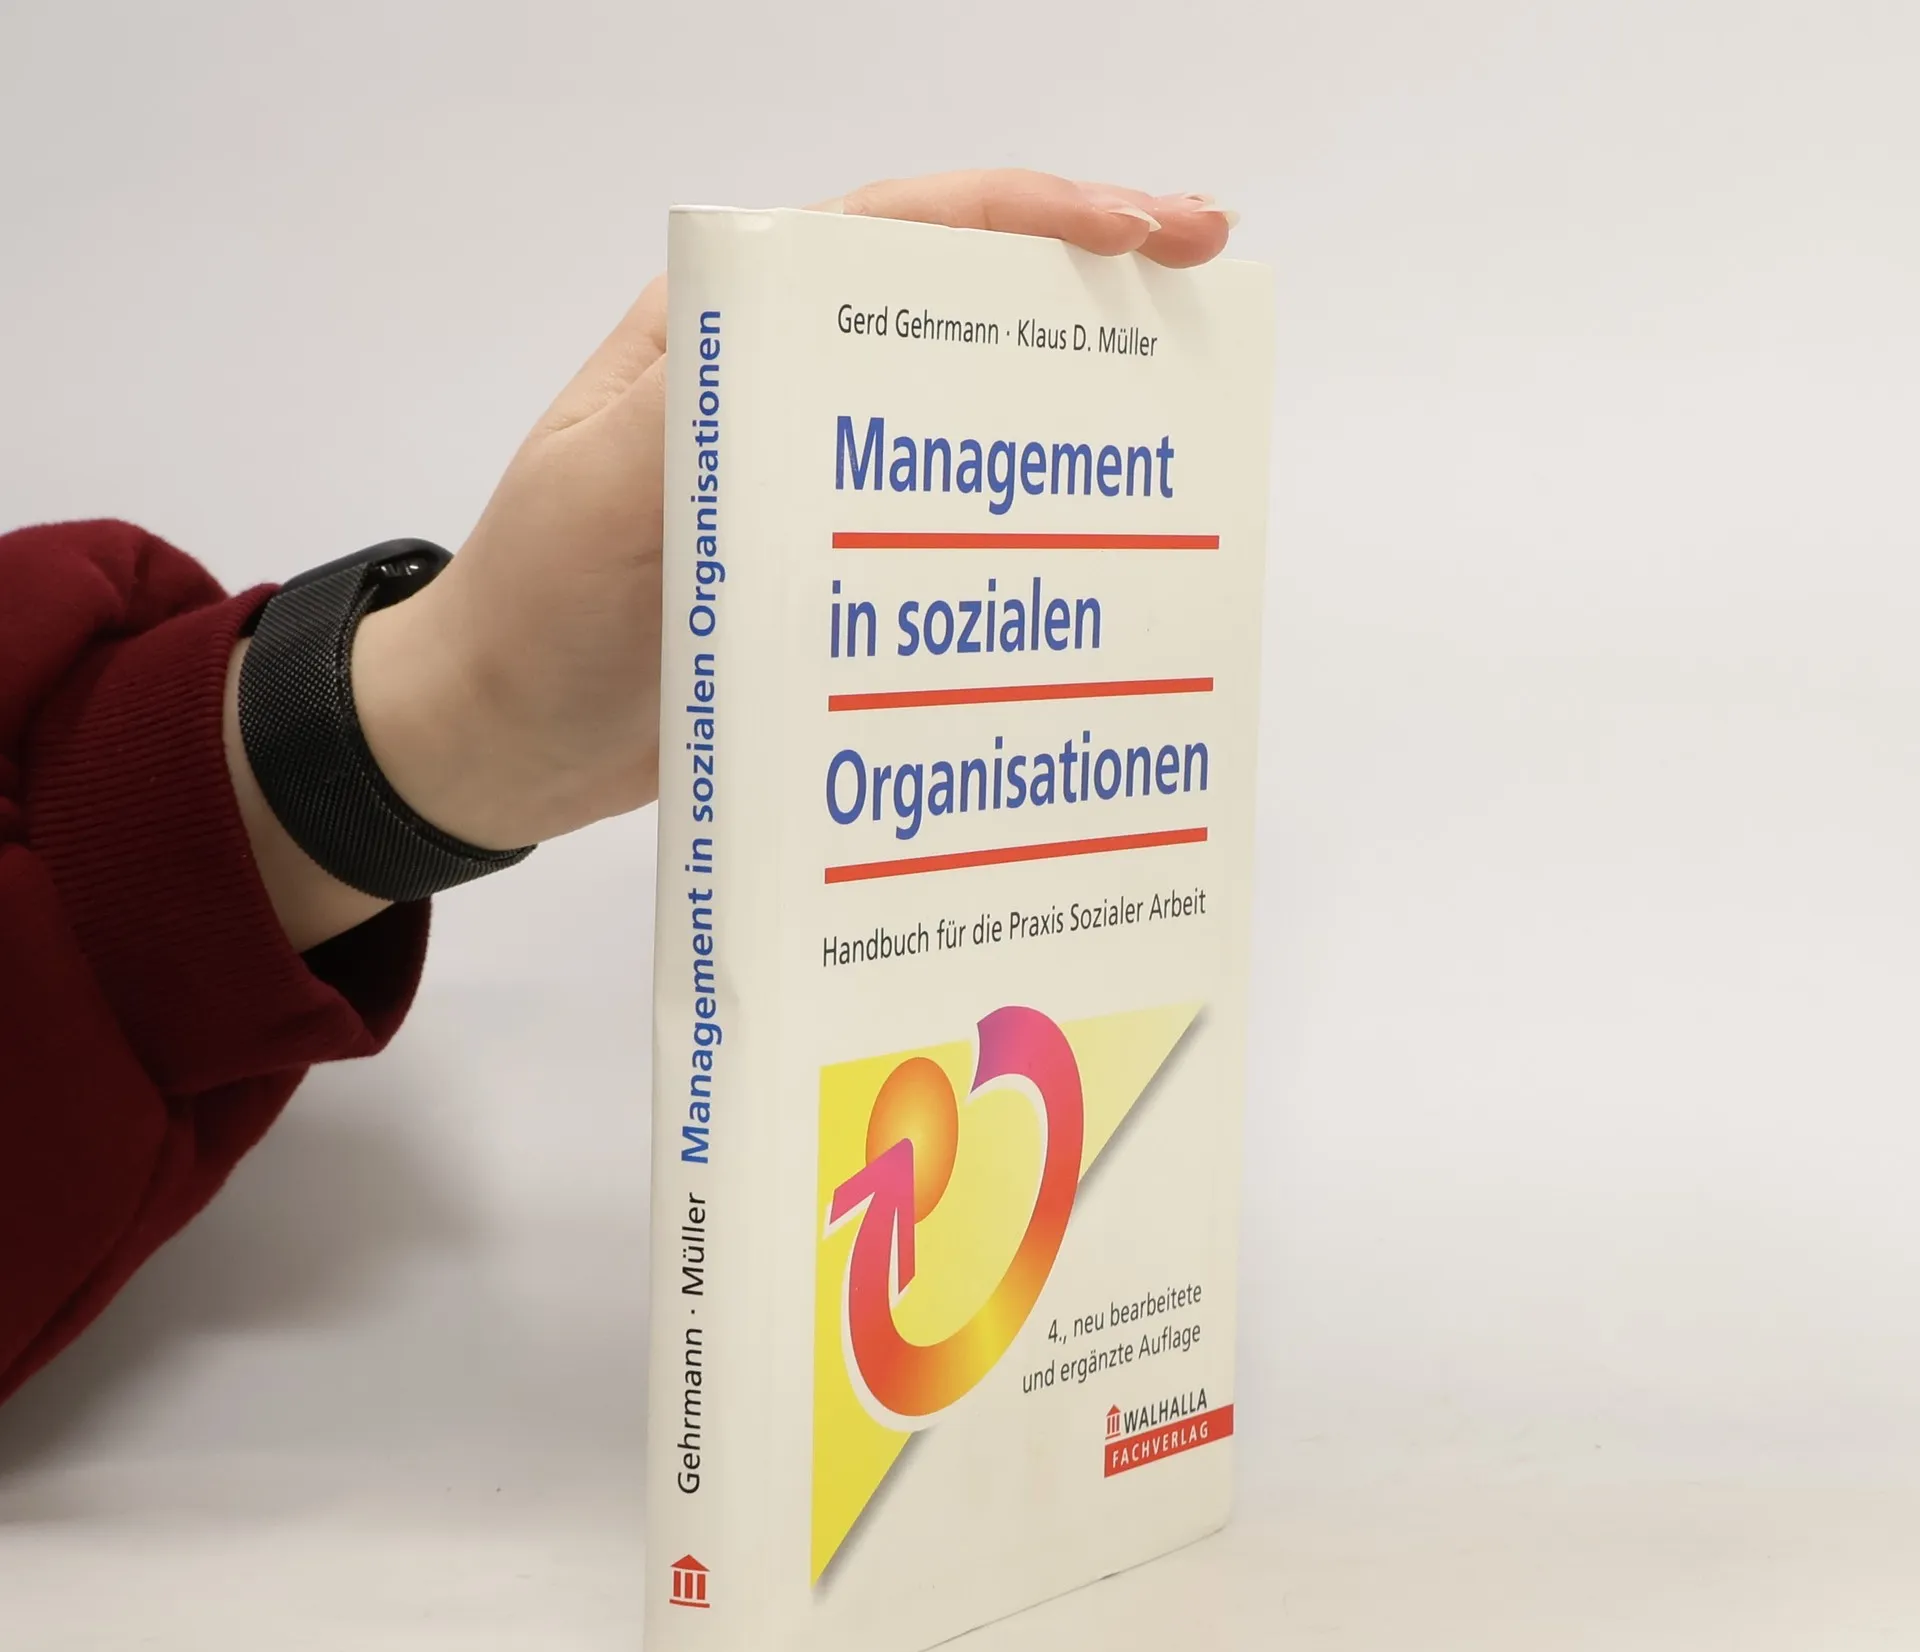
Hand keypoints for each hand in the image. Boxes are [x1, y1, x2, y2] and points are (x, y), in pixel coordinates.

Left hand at [231, 171, 1234, 948]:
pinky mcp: (829, 572)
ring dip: (1067, 411)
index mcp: (733, 330)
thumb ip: (719, 417)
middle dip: (1084, 293)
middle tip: (1204, 300)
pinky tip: (1088, 560)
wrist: (495, 743)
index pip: (906, 234)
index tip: (1158, 233)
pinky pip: (941, 529)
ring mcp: (813, 481)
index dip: (1040, 218)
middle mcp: (786, 387)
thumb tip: (860, 363)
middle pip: (958, 311)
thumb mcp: (608, 497)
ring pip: (964, 418)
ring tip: (1179, 423)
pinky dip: (1017, 529)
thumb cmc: (536, 609)